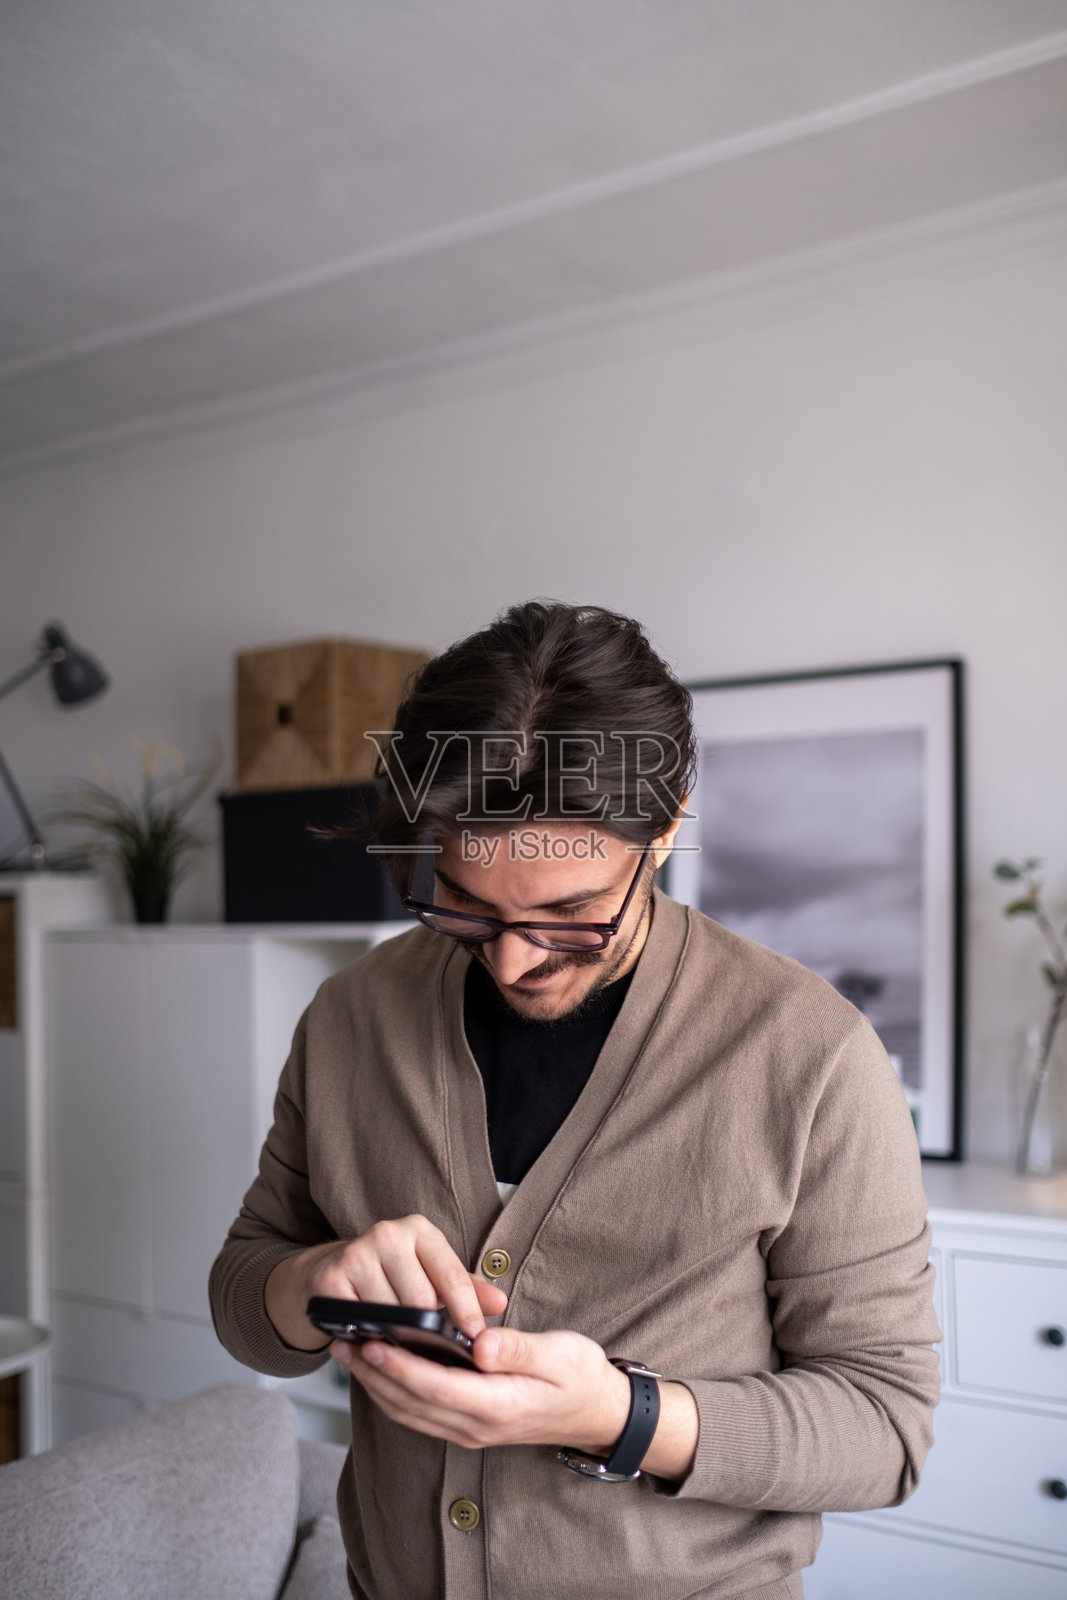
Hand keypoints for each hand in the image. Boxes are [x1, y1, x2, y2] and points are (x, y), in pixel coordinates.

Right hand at [264, 1214, 507, 1351]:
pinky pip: (362, 1320)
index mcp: (419, 1230)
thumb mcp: (430, 1275)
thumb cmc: (392, 1276)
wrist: (332, 1273)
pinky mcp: (332, 1277)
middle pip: (422, 1300)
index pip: (452, 1276)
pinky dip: (369, 1335)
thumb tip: (499, 1302)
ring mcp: (358, 1253)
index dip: (466, 1312)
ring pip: (393, 1313)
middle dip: (426, 1326)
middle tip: (422, 1339)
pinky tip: (370, 1334)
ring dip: (396, 1332)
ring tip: (395, 1334)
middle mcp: (388, 1234)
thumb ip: (466, 1289)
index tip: (476, 1339)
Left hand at [335, 1322, 631, 1455]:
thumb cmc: (580, 1376)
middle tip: (341, 1341)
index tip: (371, 1344)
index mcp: (497, 1404)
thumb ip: (517, 1349)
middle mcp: (477, 1424)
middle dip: (373, 1374)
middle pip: (412, 1403)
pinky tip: (380, 1371)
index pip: (436, 1387)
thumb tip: (480, 1344)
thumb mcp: (558, 1355)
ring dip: (376, 1385)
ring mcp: (471, 1429)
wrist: (597, 1412)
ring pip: (410, 1412)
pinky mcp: (469, 1425)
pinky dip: (393, 1393)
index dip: (400, 1367)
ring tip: (349, 1351)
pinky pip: (421, 1414)